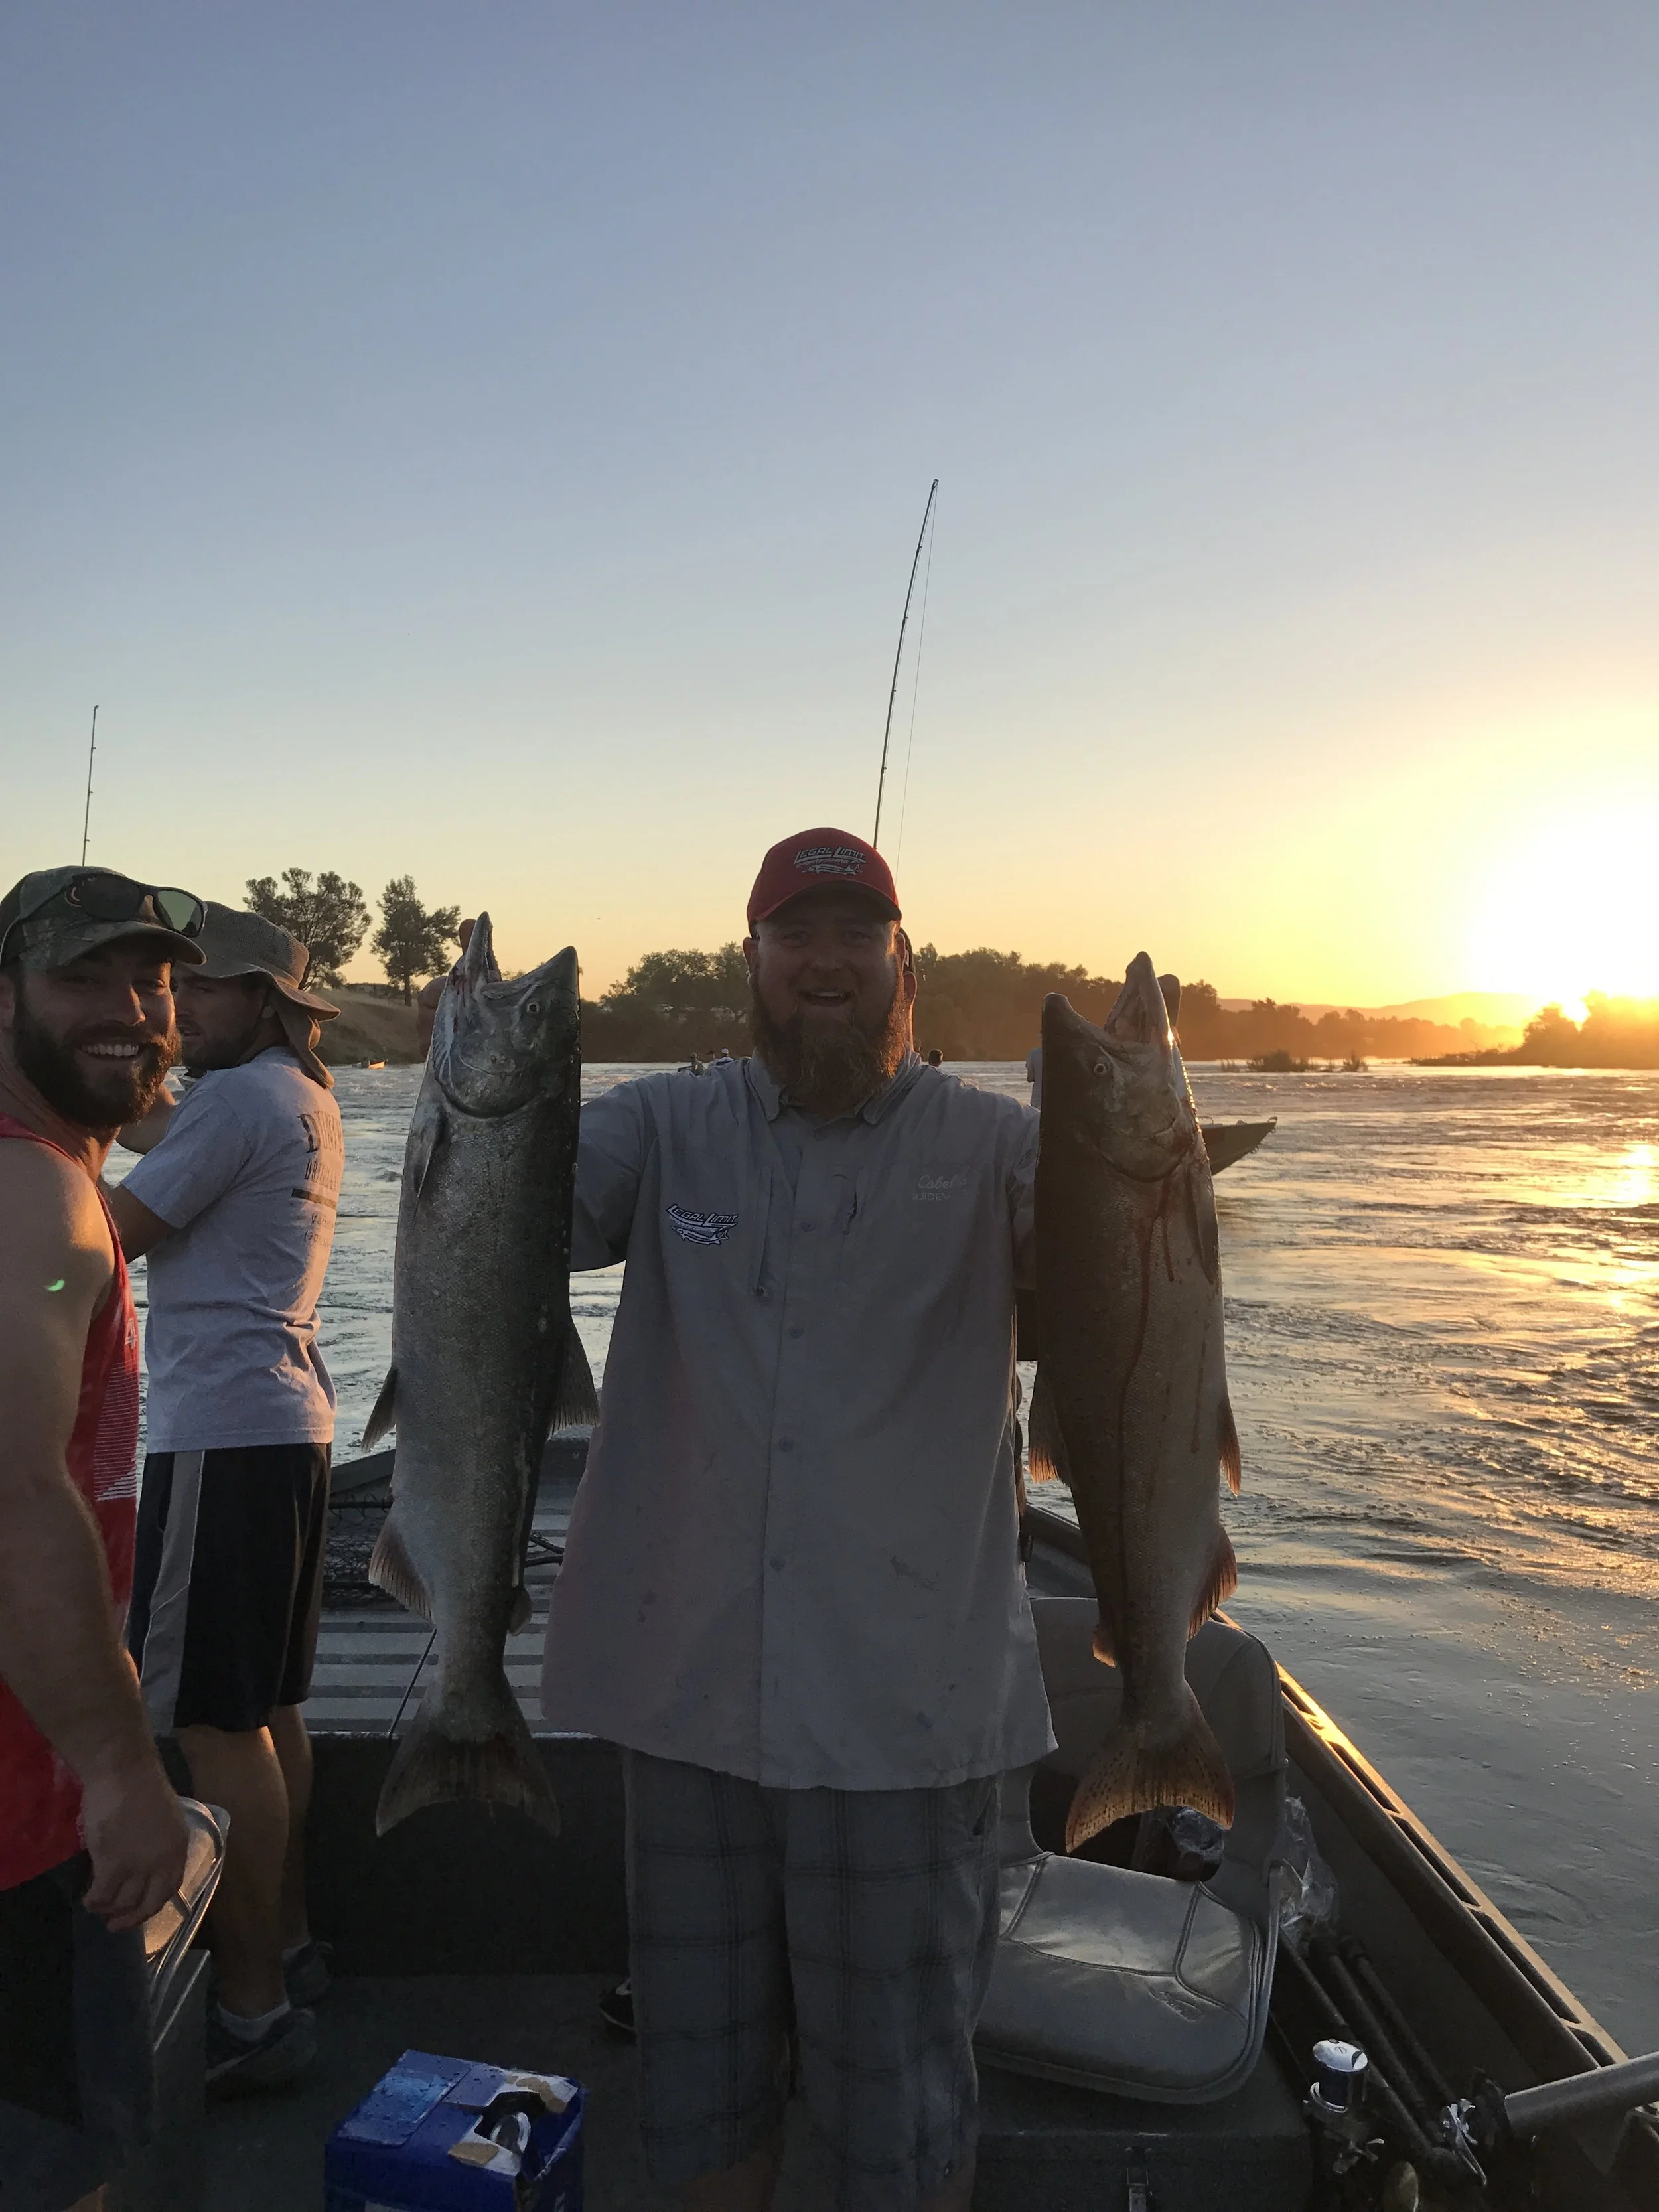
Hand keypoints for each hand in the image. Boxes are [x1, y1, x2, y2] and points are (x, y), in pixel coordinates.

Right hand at [79, 1753, 190, 1931]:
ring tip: (97, 1908)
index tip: (139, 1912)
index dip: (153, 1904)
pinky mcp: (113, 1864)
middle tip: (115, 1925)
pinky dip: (94, 1901)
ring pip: (123, 1902)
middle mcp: (163, 1860)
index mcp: (179, 1847)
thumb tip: (144, 1866)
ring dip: (108, 1910)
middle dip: (131, 1918)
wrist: (123, 1771)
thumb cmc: (141, 1786)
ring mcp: (139, 1865)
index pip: (171, 1887)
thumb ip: (159, 1844)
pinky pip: (102, 1895)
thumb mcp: (163, 1818)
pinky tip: (87, 1899)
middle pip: (149, 1902)